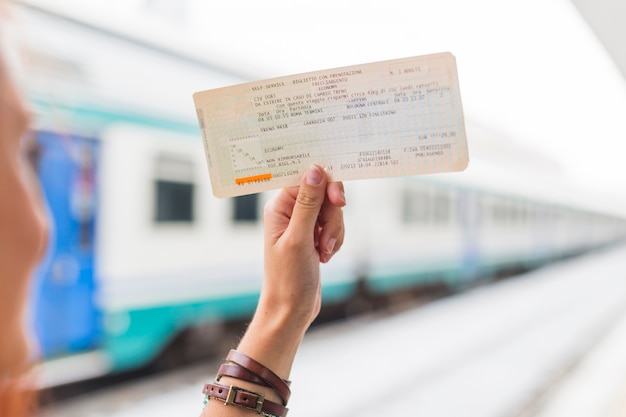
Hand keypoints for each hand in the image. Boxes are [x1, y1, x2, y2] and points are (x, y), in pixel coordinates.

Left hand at [261, 164, 345, 327]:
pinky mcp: (313, 236)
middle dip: (332, 216)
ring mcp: (302, 224)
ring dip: (334, 232)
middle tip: (325, 239)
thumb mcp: (299, 238)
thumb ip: (308, 202)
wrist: (292, 309)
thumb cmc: (288, 277)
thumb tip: (315, 170)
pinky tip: (325, 257)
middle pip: (324, 194)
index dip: (326, 186)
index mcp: (279, 207)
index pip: (307, 179)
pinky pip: (334, 226)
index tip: (338, 202)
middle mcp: (289, 211)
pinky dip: (335, 240)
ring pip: (332, 211)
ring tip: (322, 253)